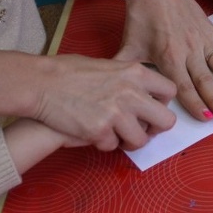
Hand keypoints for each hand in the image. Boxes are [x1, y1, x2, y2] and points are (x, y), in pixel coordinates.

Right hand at [30, 53, 178, 151]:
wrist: (42, 83)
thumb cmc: (69, 71)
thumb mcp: (108, 65)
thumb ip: (129, 80)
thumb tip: (143, 95)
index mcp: (136, 73)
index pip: (170, 92)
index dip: (163, 104)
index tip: (152, 109)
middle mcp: (131, 93)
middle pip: (166, 121)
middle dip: (155, 129)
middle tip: (142, 130)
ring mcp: (116, 114)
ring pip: (141, 140)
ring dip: (129, 141)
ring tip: (116, 134)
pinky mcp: (99, 131)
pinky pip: (113, 146)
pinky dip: (104, 143)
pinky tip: (93, 133)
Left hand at [115, 0, 212, 121]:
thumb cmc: (141, 15)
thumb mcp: (129, 44)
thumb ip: (124, 67)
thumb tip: (111, 88)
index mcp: (169, 57)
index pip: (183, 87)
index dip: (194, 104)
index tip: (205, 119)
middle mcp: (189, 51)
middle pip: (204, 79)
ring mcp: (202, 39)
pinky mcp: (210, 28)